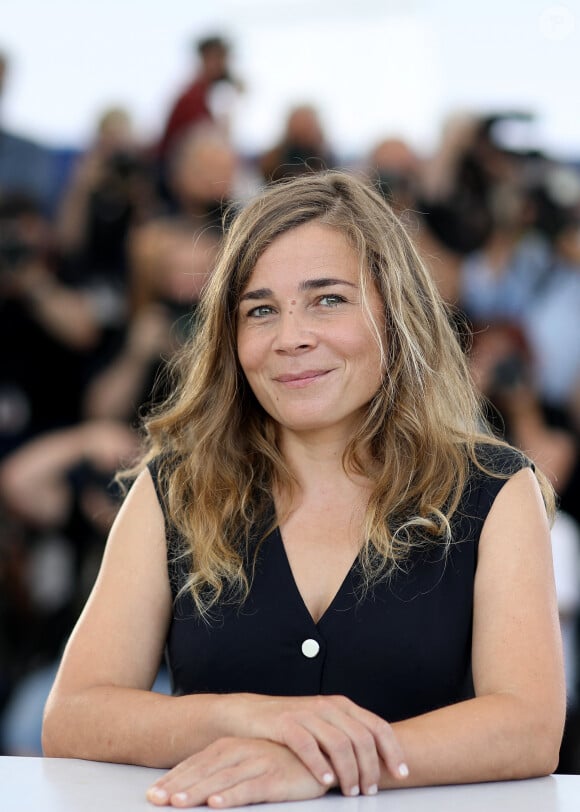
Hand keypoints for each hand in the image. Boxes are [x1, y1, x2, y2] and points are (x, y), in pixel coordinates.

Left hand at [146, 737, 327, 807]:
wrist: (323, 753)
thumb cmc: (284, 760)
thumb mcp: (252, 760)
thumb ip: (229, 769)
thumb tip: (200, 786)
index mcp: (234, 746)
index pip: (197, 762)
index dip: (174, 778)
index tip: (152, 793)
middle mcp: (243, 751)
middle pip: (204, 770)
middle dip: (177, 785)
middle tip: (154, 799)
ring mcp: (259, 762)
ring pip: (222, 779)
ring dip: (198, 791)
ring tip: (177, 803)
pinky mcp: (277, 777)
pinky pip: (251, 788)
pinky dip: (233, 796)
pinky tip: (217, 803)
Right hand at [227, 693, 407, 796]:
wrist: (250, 714)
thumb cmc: (291, 725)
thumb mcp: (324, 724)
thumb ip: (347, 735)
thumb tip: (378, 761)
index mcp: (342, 706)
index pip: (377, 726)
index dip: (393, 750)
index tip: (402, 773)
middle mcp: (328, 707)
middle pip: (362, 738)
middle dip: (371, 768)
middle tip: (370, 791)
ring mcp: (307, 714)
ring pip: (339, 744)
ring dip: (350, 772)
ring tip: (351, 792)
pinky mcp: (285, 723)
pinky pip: (308, 746)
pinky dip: (320, 765)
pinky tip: (325, 782)